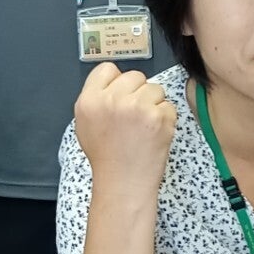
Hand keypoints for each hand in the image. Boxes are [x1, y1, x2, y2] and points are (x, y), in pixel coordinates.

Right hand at [74, 63, 176, 196]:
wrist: (123, 184)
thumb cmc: (106, 158)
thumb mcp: (85, 124)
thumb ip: (96, 99)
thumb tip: (115, 82)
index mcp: (89, 100)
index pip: (107, 69)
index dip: (117, 82)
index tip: (121, 97)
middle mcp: (111, 99)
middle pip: (135, 76)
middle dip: (138, 93)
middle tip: (134, 117)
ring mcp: (136, 107)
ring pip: (155, 89)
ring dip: (154, 106)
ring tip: (144, 128)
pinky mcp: (158, 116)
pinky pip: (168, 106)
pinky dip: (166, 120)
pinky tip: (154, 136)